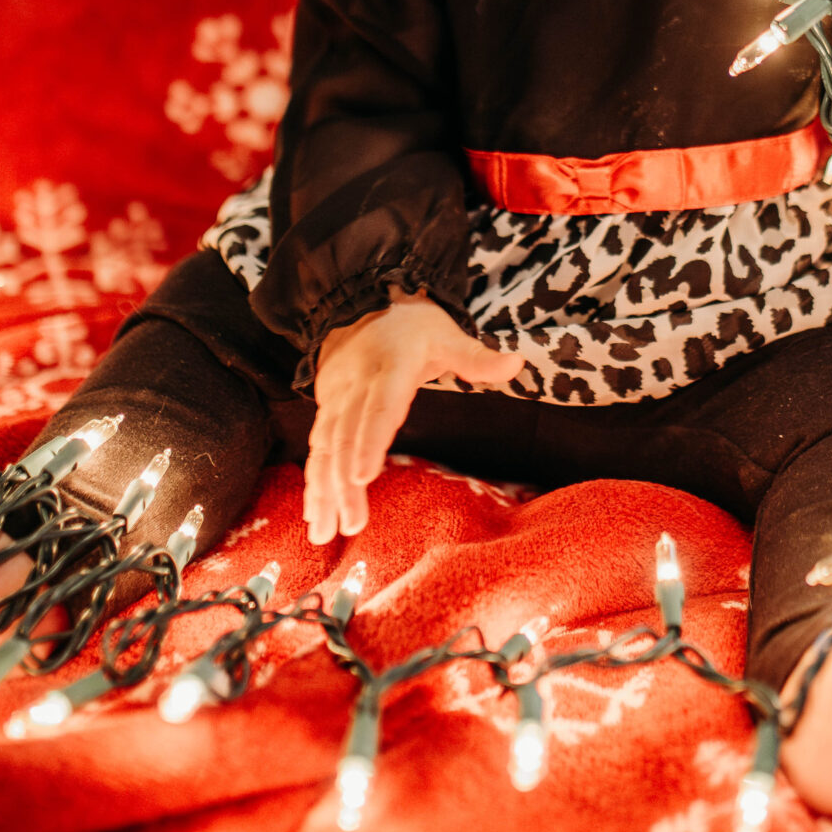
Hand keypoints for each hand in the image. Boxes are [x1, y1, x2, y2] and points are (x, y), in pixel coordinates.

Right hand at [305, 292, 522, 545]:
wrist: (361, 298)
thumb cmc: (413, 323)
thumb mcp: (446, 333)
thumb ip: (476, 357)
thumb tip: (518, 364)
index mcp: (391, 367)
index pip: (380, 409)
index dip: (369, 443)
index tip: (363, 477)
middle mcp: (357, 384)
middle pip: (348, 437)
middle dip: (344, 484)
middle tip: (350, 526)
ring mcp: (337, 395)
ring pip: (326, 446)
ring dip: (323, 490)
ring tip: (325, 532)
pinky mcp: (325, 404)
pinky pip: (317, 445)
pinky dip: (314, 479)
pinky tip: (314, 513)